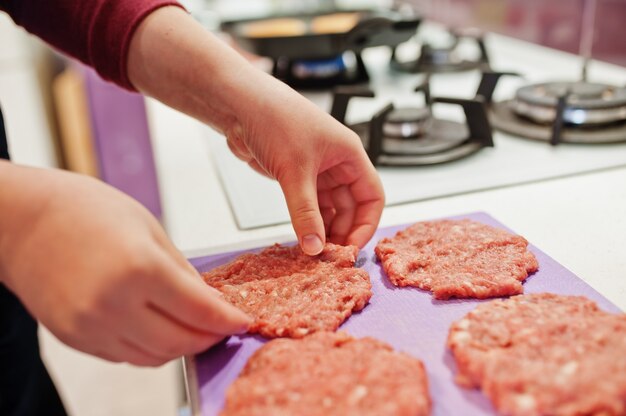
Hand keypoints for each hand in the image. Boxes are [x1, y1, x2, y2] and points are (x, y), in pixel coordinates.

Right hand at [0, 163, 250, 365]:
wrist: (22, 221)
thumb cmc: (86, 211)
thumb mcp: (149, 228)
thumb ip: (182, 270)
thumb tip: (208, 301)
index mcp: (139, 269)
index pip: (200, 311)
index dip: (228, 320)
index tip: (242, 321)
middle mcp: (113, 305)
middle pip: (180, 342)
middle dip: (210, 338)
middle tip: (223, 327)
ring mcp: (90, 327)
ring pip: (154, 357)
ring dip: (181, 347)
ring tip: (194, 328)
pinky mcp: (75, 338)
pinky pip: (126, 356)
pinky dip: (150, 348)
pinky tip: (158, 328)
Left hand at [127, 7, 384, 255]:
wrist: (238, 105)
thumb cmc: (274, 119)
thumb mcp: (295, 171)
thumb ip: (305, 213)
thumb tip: (314, 247)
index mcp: (348, 154)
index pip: (371, 196)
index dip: (366, 224)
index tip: (351, 249)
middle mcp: (336, 163)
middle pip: (351, 207)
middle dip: (343, 232)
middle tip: (328, 257)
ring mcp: (316, 171)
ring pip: (329, 209)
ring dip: (324, 230)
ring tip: (314, 252)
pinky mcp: (295, 176)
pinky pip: (309, 206)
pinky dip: (308, 223)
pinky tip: (303, 239)